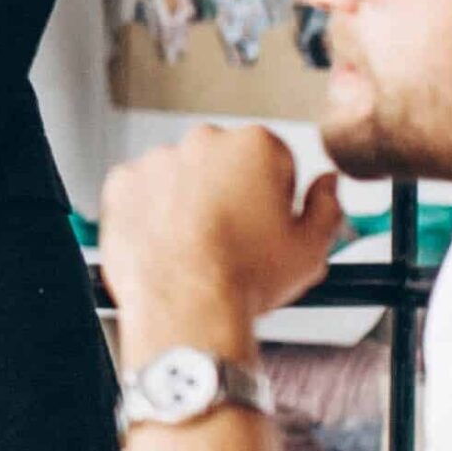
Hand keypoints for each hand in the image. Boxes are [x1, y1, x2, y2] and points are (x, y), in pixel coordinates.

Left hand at [99, 124, 342, 364]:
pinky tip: (169, 244)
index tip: (268, 221)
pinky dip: (151, 213)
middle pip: (225, 163)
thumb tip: (328, 186)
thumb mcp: (311, 249)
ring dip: (189, 201)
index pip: (275, 160)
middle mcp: (204, 143)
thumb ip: (327, 207)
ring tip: (199, 247)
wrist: (186, 307)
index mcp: (255, 147)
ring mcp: (159, 160)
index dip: (276, 196)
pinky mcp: (123, 183)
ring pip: (182, 176)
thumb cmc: (243, 279)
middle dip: (230, 193)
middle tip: (234, 238)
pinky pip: (142, 192)